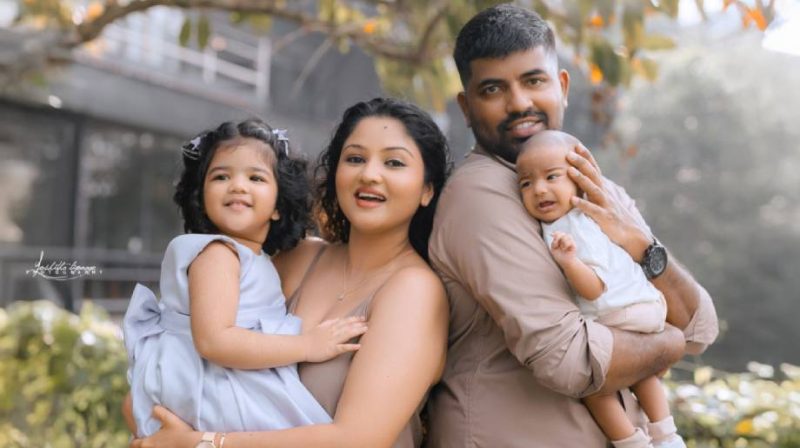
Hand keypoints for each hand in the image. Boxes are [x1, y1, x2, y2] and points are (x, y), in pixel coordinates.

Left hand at [130, 406, 197, 447]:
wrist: (194, 444)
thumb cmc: (181, 433)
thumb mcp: (170, 419)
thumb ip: (160, 412)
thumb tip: (153, 408)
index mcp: (147, 443)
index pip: (133, 444)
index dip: (134, 440)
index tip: (137, 436)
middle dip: (141, 444)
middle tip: (147, 438)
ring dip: (150, 446)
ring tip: (156, 441)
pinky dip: (158, 447)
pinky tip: (164, 444)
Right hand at [302, 316, 367, 361]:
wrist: (302, 346)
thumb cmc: (310, 338)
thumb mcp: (320, 326)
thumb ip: (330, 323)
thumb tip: (338, 319)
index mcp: (330, 326)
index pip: (344, 321)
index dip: (354, 319)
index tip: (363, 318)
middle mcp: (332, 332)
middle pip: (348, 326)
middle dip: (359, 324)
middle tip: (369, 322)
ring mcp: (332, 341)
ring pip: (347, 334)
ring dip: (357, 331)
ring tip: (366, 330)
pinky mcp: (331, 350)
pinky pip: (342, 348)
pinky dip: (350, 347)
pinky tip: (359, 346)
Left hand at [549, 231, 576, 266]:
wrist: (565, 262)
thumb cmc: (558, 255)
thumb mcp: (553, 249)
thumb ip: (554, 242)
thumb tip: (554, 236)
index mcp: (560, 240)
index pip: (558, 233)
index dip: (556, 233)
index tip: (551, 235)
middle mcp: (565, 239)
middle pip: (562, 233)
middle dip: (558, 237)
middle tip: (556, 244)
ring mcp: (570, 241)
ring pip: (567, 236)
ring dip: (562, 242)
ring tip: (562, 248)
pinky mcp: (574, 245)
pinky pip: (569, 241)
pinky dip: (566, 245)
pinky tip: (565, 249)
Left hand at [566, 144, 649, 260]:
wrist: (632, 234)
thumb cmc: (615, 216)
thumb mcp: (605, 199)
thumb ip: (595, 189)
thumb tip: (584, 179)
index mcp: (604, 188)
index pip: (595, 169)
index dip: (587, 157)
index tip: (576, 145)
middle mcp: (605, 193)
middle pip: (593, 174)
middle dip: (581, 162)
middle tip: (569, 153)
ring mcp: (606, 205)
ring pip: (593, 189)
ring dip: (581, 179)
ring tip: (569, 171)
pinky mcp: (605, 217)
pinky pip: (592, 210)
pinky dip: (583, 204)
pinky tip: (572, 200)